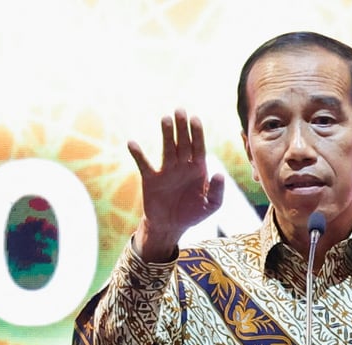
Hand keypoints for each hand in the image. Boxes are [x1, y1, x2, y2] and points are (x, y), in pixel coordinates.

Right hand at [128, 109, 224, 261]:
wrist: (171, 226)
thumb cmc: (193, 214)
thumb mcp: (211, 206)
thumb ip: (218, 191)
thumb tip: (219, 174)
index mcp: (198, 169)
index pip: (198, 147)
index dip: (197, 133)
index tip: (195, 118)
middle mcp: (182, 166)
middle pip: (183, 143)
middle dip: (182, 127)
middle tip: (180, 110)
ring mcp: (166, 171)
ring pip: (167, 148)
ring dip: (166, 134)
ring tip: (165, 119)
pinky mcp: (151, 179)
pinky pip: (144, 164)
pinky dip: (138, 154)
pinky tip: (132, 143)